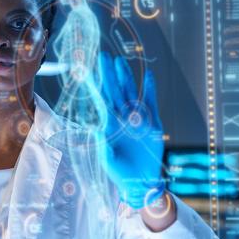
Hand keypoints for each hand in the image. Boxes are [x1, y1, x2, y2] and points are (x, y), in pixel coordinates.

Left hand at [97, 51, 164, 208]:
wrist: (141, 182)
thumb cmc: (119, 172)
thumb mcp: (107, 159)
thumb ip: (103, 145)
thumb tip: (98, 130)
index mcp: (108, 125)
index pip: (100, 101)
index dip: (94, 86)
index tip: (86, 72)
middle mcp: (121, 118)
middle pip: (114, 91)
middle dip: (108, 75)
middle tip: (102, 56)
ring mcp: (137, 119)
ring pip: (130, 92)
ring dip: (126, 77)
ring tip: (119, 61)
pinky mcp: (153, 123)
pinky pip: (151, 102)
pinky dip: (150, 89)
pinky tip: (149, 75)